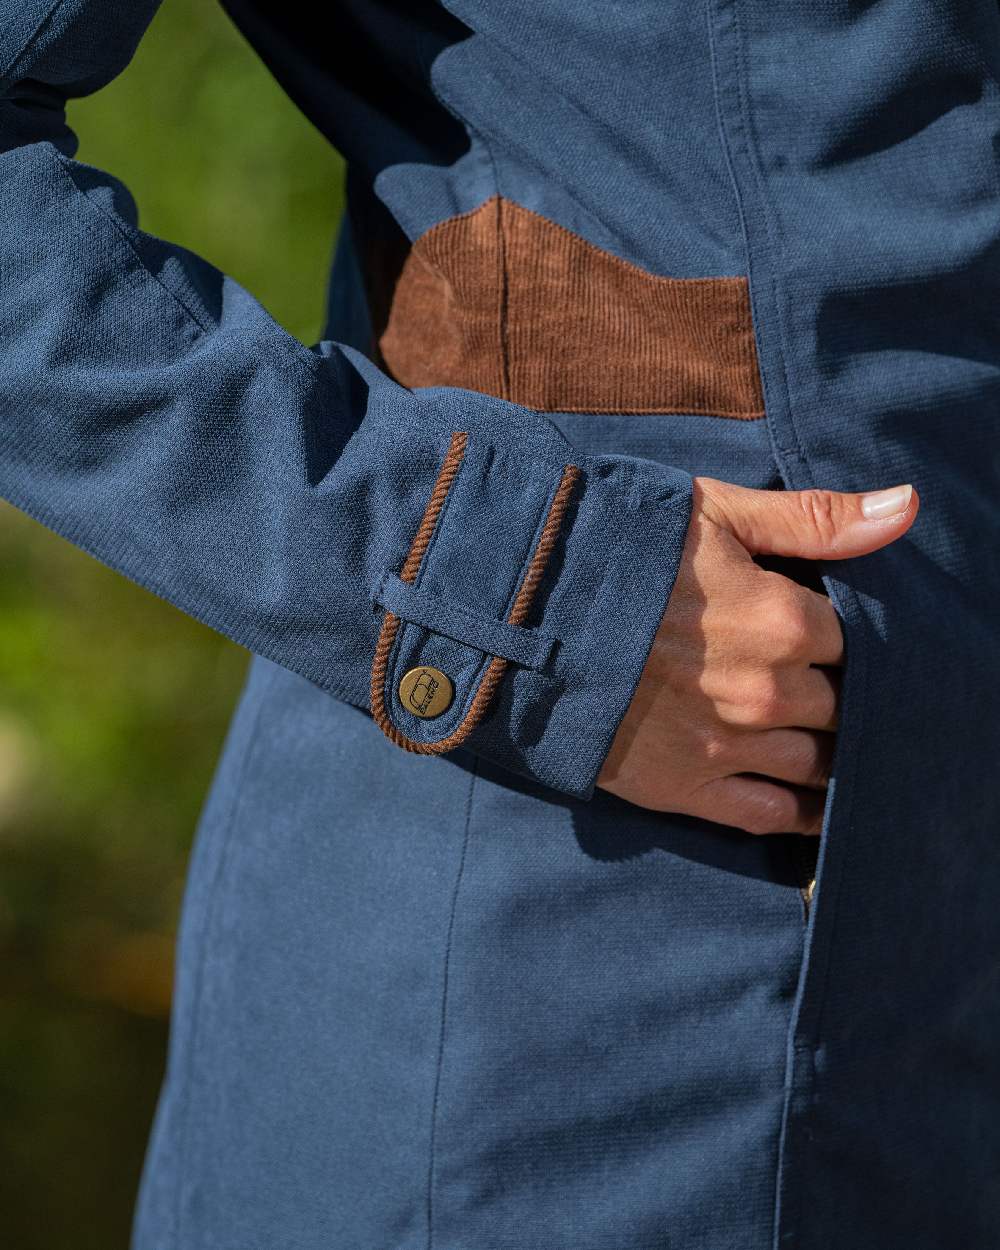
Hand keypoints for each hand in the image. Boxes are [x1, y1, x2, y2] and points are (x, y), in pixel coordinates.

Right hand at [597, 477, 917, 832]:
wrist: (516, 617)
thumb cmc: (616, 551)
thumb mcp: (712, 513)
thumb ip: (811, 519)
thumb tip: (907, 508)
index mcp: (784, 620)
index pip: (855, 645)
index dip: (843, 643)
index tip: (827, 641)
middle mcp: (768, 691)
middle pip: (841, 708)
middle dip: (836, 698)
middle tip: (821, 689)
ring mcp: (728, 746)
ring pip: (816, 764)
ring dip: (825, 754)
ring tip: (822, 742)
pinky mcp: (686, 787)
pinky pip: (770, 815)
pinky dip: (800, 812)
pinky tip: (812, 804)